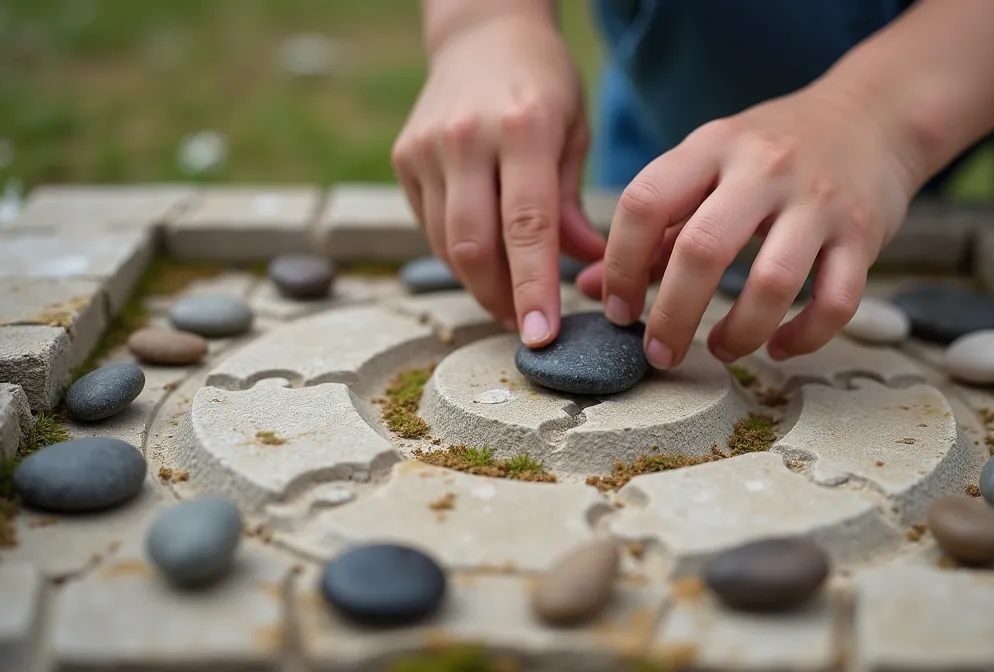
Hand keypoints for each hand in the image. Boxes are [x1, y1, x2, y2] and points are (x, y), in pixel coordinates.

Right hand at [393, 15, 604, 344]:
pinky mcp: (404, 157)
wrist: (483, 34)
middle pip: (474, 246)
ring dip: (479, 284)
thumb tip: (589, 270)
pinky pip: (430, 227)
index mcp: (524, 128)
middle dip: (500, 299)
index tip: (542, 336)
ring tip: (510, 299)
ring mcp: (428, 147)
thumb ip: (574, 206)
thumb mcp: (574, 134)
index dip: (534, 289)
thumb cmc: (543, 86)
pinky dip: (458, 255)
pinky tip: (484, 259)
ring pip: (446, 245)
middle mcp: (467, 137)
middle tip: (528, 327)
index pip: (528, 228)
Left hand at [578, 83, 919, 366]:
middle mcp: (763, 169)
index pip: (645, 202)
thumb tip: (592, 289)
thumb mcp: (707, 166)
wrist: (873, 115)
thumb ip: (655, 228)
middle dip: (672, 315)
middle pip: (703, 249)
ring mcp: (818, 202)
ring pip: (774, 282)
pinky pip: (837, 300)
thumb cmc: (774, 150)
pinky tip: (781, 347)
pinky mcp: (862, 235)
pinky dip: (805, 336)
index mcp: (712, 147)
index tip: (619, 309)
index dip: (620, 264)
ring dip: (740, 332)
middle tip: (660, 352)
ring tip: (721, 351)